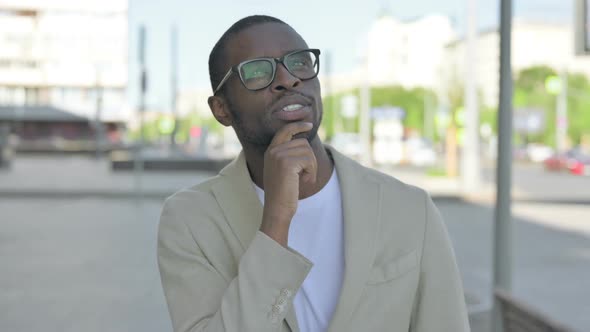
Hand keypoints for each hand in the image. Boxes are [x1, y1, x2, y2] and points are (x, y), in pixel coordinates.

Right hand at [259, 122, 316, 245]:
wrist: (277, 209)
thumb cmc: (283, 193)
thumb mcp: (284, 171)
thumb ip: (290, 155)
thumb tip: (305, 141)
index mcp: (270, 152)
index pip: (285, 130)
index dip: (298, 125)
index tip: (309, 125)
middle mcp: (273, 151)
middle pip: (303, 143)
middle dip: (310, 159)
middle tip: (306, 175)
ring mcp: (278, 155)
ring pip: (308, 151)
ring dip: (312, 166)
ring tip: (305, 179)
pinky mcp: (287, 163)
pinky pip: (309, 160)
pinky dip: (312, 172)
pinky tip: (305, 182)